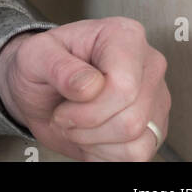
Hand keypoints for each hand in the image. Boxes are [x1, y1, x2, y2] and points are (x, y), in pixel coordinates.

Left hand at [0, 17, 170, 161]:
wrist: (41, 89)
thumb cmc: (43, 66)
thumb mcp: (36, 55)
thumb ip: (58, 66)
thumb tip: (88, 85)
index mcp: (124, 36)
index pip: (123, 87)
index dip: (89, 110)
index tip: (63, 108)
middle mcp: (148, 64)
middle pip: (131, 120)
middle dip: (88, 128)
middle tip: (65, 117)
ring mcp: (155, 97)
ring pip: (137, 142)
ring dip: (96, 143)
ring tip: (77, 125)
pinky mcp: (155, 125)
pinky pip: (139, 155)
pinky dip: (108, 155)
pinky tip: (92, 136)